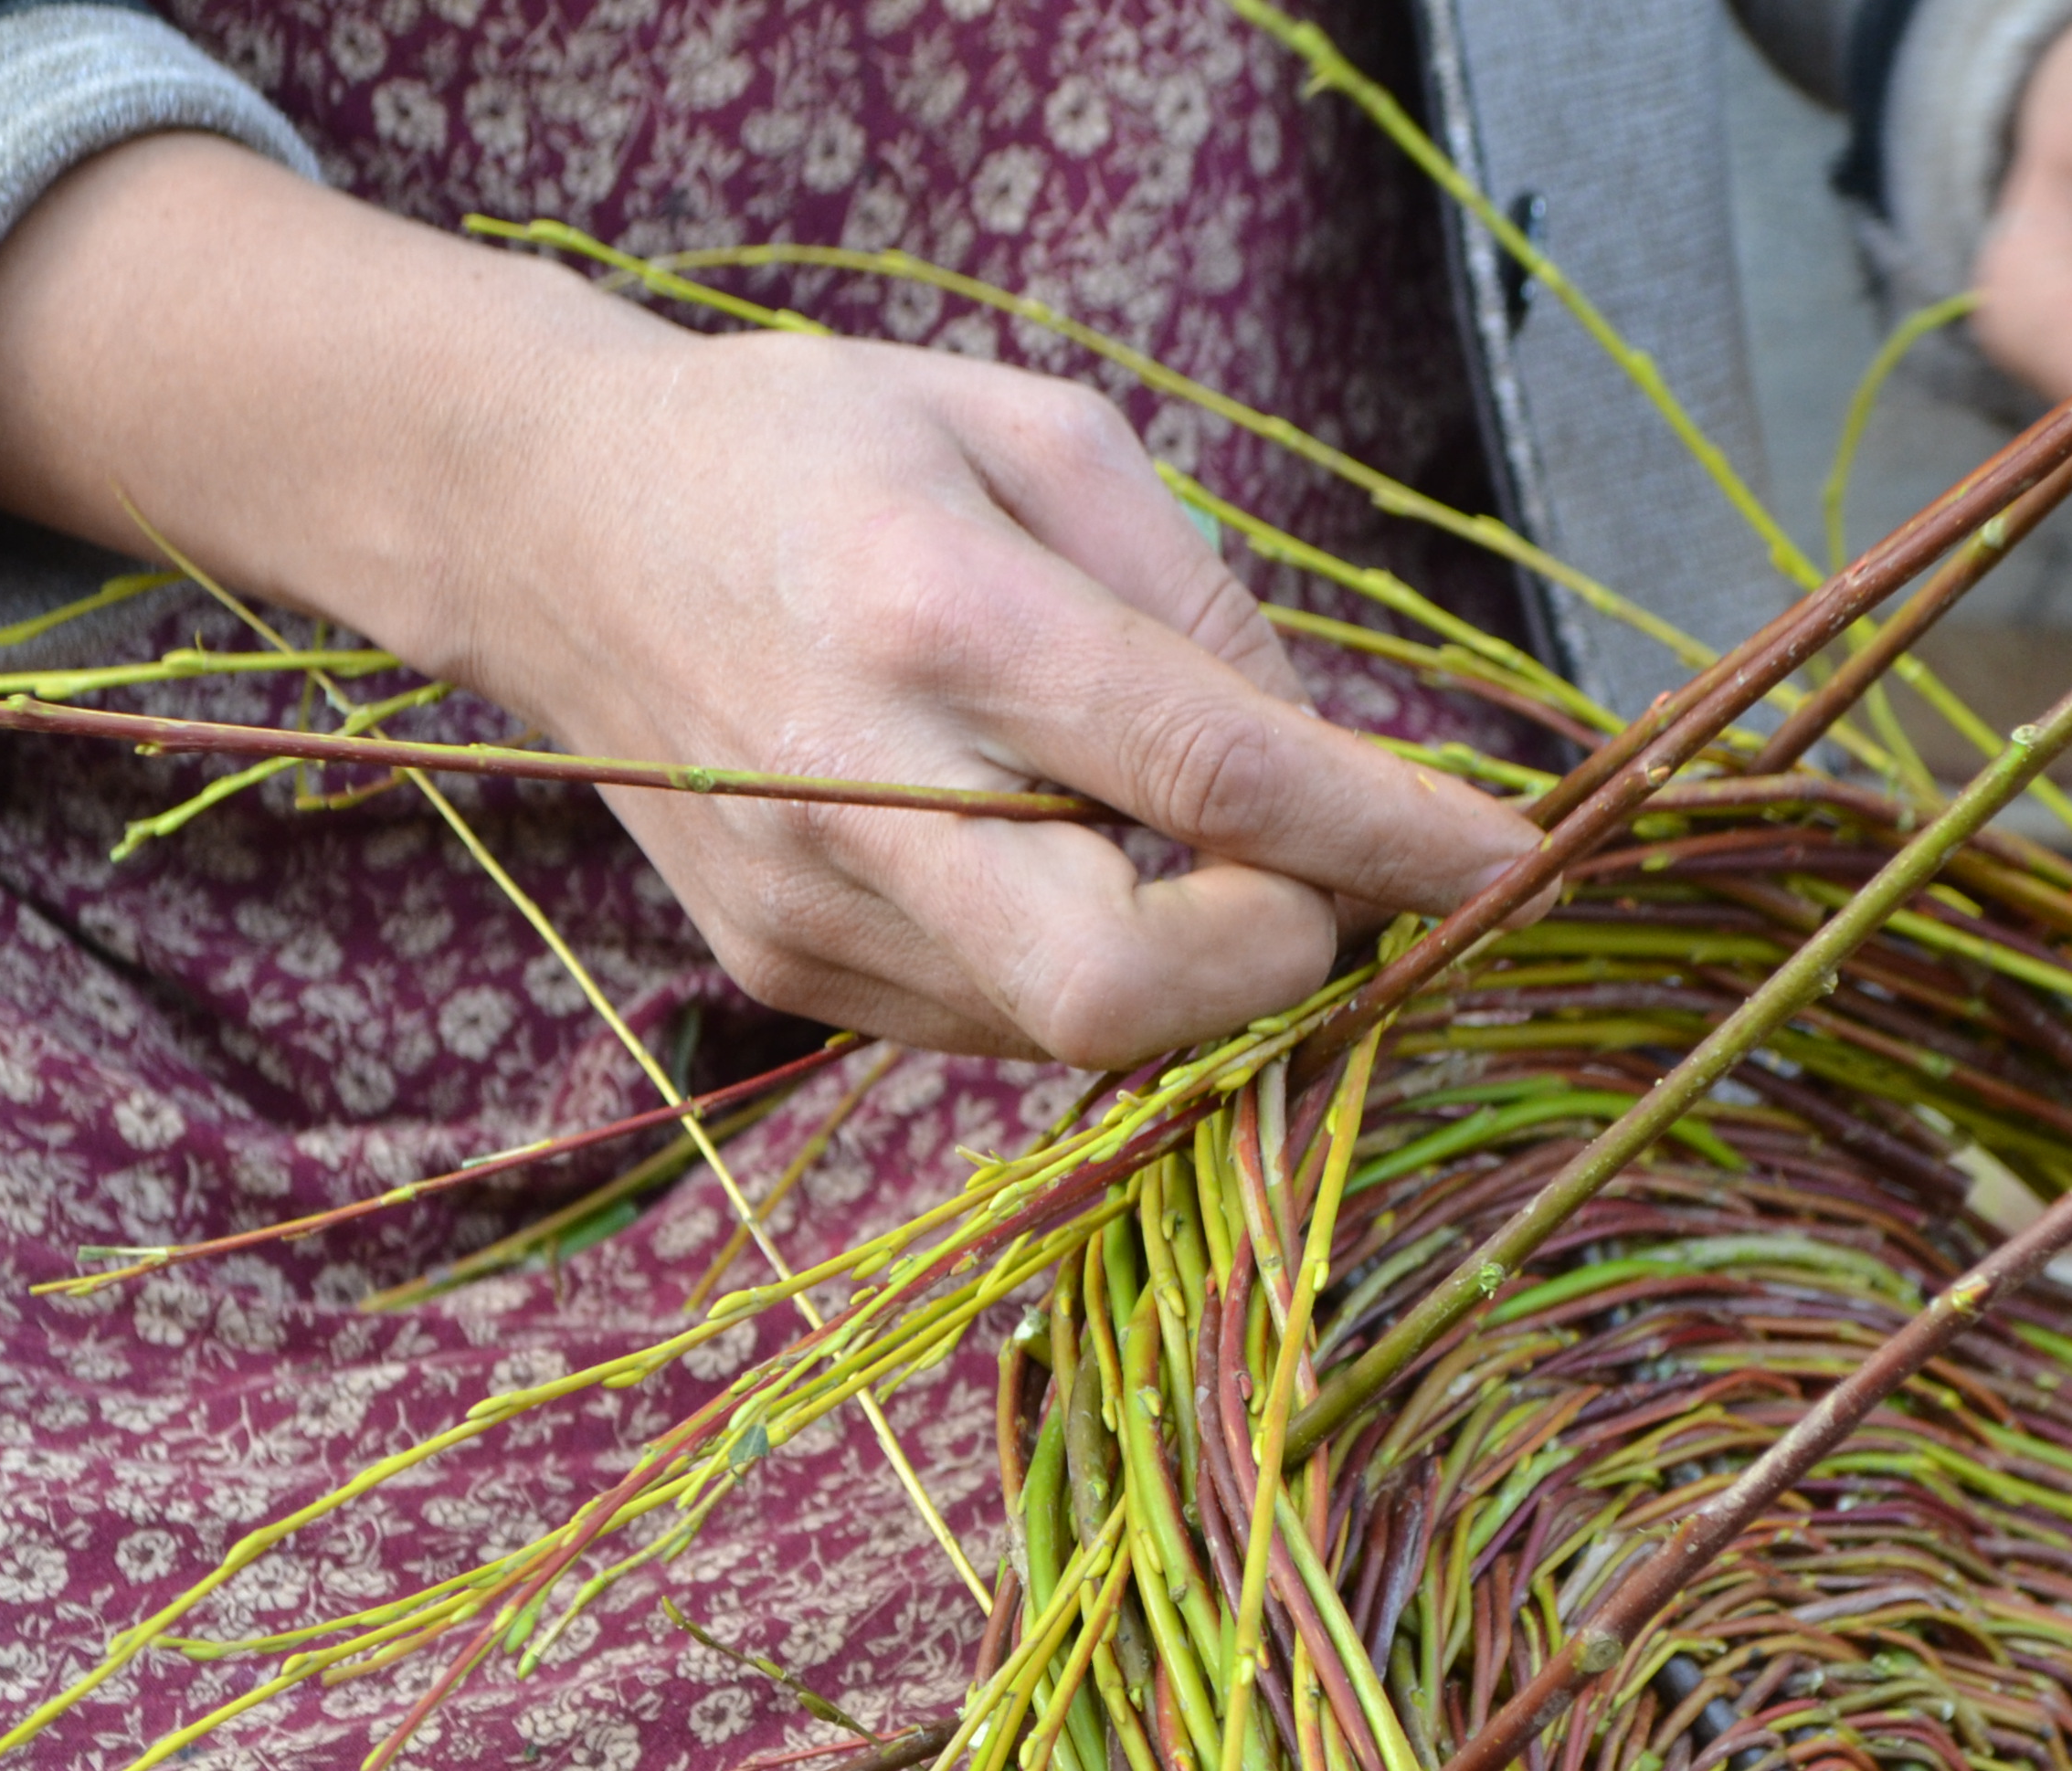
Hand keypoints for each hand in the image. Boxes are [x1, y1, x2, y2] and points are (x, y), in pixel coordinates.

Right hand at [0, 137, 1533, 1068]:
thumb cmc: (817, 451)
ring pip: (1075, 1035)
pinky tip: (1057, 861)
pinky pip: (999, 1027)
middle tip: (1322, 878)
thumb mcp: (1032, 435)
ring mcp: (808, 909)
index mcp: (937, 616)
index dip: (1392, 841)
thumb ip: (1196, 600)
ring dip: (1188, 967)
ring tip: (1176, 846)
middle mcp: (858, 790)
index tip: (1515, 859)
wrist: (555, 527)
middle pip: (1126, 995)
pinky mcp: (784, 974)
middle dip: (1276, 961)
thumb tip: (1338, 770)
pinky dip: (1085, 968)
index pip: (1217, 781)